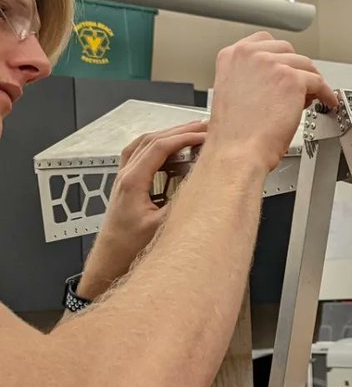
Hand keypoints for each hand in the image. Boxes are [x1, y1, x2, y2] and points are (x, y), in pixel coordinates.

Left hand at [77, 120, 207, 298]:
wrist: (110, 261)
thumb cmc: (129, 247)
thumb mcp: (162, 228)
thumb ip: (182, 204)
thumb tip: (204, 187)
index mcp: (132, 181)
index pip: (160, 147)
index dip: (185, 137)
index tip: (207, 135)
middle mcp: (126, 175)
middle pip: (152, 140)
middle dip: (181, 130)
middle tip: (207, 126)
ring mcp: (125, 178)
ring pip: (146, 144)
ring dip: (170, 135)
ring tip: (193, 133)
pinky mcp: (129, 185)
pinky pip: (142, 155)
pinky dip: (160, 147)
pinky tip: (173, 151)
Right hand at [206, 32, 336, 173]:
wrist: (238, 149)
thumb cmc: (235, 132)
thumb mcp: (233, 91)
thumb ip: (251, 77)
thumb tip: (276, 79)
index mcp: (232, 55)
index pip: (264, 41)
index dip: (280, 56)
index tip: (287, 66)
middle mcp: (251, 55)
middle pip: (287, 50)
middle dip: (296, 68)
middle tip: (300, 86)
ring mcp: (273, 65)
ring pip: (304, 65)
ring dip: (310, 81)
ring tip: (310, 97)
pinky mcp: (293, 79)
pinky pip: (318, 82)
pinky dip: (325, 93)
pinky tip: (326, 101)